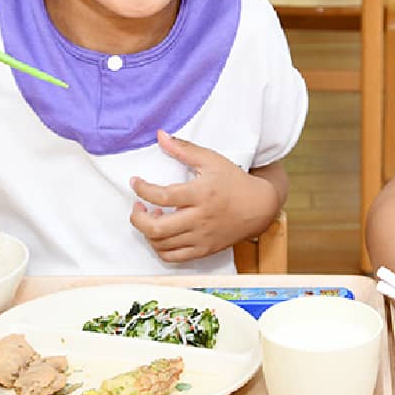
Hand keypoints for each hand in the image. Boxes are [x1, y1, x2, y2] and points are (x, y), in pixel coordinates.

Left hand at [130, 131, 278, 262]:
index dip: (142, 189)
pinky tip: (162, 234)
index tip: (136, 182)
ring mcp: (201, 238)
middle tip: (137, 207)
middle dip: (137, 219)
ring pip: (162, 245)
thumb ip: (184, 149)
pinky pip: (173, 258)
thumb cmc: (234, 182)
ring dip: (148, 232)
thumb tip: (160, 136)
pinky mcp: (204, 250)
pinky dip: (160, 248)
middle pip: (157, 228)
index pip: (162, 196)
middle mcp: (200, 219)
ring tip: (152, 217)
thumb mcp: (211, 160)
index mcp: (201, 194)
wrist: (258, 207)